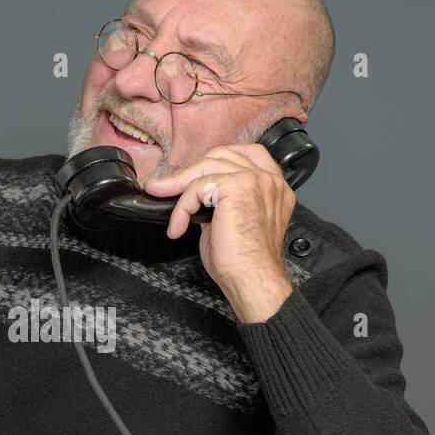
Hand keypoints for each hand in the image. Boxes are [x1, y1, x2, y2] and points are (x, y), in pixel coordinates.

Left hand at [144, 144, 296, 322]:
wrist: (253, 280)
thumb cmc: (245, 263)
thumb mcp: (233, 223)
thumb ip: (222, 203)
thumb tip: (196, 198)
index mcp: (273, 187)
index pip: (246, 154)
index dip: (216, 161)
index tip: (193, 177)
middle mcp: (269, 180)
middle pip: (222, 155)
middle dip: (192, 171)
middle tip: (166, 187)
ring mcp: (255, 181)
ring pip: (207, 167)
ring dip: (179, 184)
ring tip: (161, 195)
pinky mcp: (236, 188)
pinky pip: (198, 186)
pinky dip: (182, 206)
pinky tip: (178, 226)